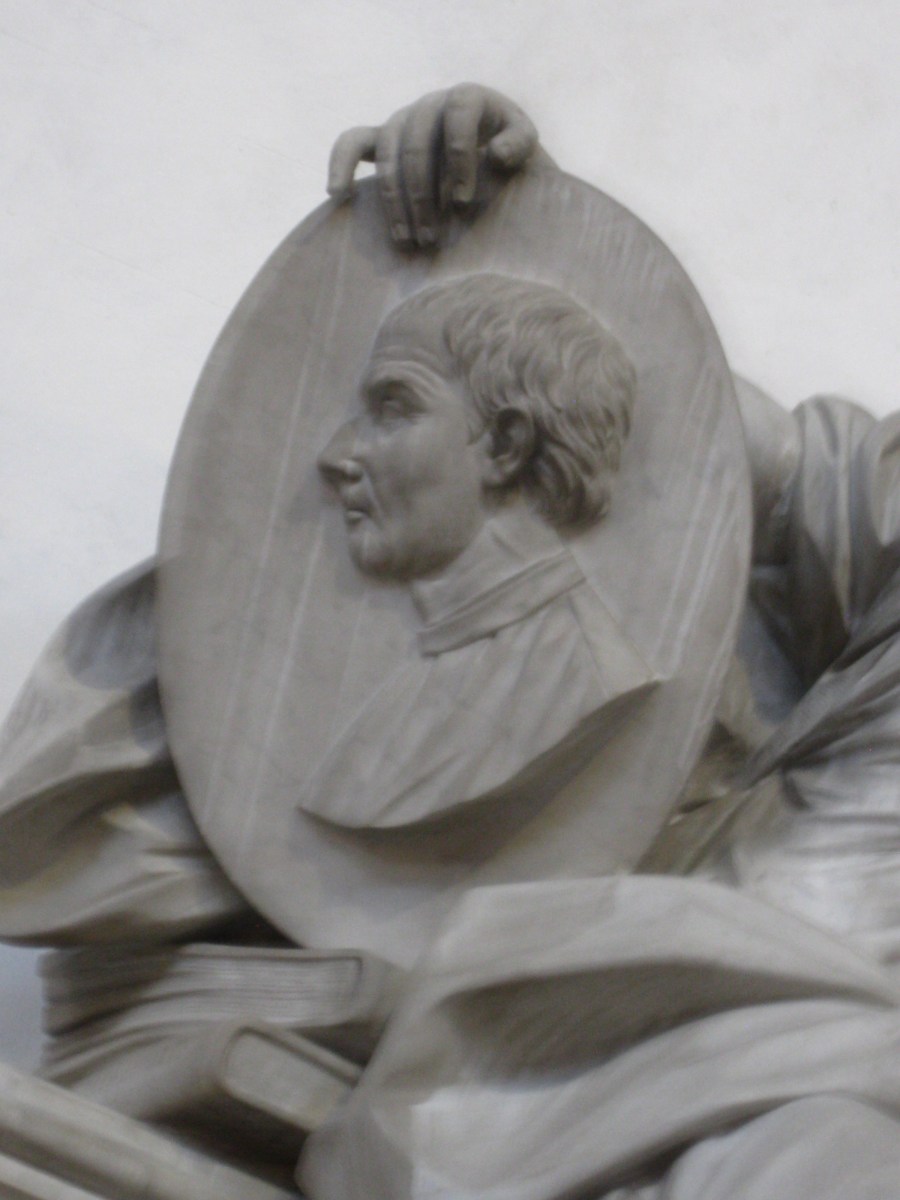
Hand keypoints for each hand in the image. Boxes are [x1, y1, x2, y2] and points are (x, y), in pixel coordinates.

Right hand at [327, 84, 538, 247]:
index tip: (463, 202)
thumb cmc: (509, 149)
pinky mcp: (382, 138)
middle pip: (416, 145)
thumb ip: (519, 144)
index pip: (457, 116)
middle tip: (432, 240)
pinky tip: (338, 194)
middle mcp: (430, 104)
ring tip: (407, 241)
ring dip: (394, 201)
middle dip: (423, 196)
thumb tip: (496, 154)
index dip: (459, 157)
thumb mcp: (525, 143)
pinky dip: (340, 163)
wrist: (490, 145)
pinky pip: (352, 142)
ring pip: (387, 155)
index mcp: (468, 97)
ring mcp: (402, 120)